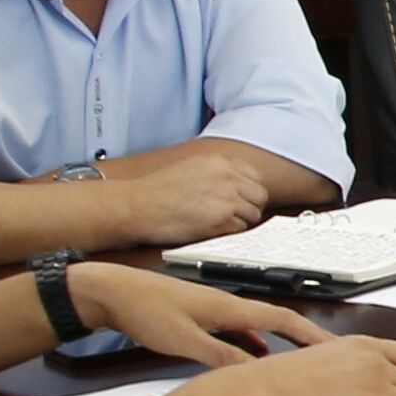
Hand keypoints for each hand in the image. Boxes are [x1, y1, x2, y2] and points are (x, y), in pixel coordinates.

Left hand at [77, 265, 334, 363]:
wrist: (111, 292)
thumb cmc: (144, 309)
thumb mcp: (184, 339)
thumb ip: (221, 356)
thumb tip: (255, 372)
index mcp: (229, 308)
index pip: (282, 320)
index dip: (311, 335)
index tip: (335, 348)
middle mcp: (227, 306)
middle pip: (277, 322)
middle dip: (304, 339)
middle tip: (327, 355)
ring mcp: (215, 311)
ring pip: (258, 328)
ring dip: (279, 344)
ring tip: (297, 363)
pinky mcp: (201, 318)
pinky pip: (238, 332)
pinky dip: (253, 345)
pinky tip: (253, 357)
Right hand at [94, 142, 289, 249]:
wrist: (136, 206)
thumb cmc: (156, 191)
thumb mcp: (189, 168)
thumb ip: (215, 173)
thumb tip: (236, 185)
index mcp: (219, 162)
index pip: (254, 176)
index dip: (248, 191)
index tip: (241, 200)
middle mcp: (227, 177)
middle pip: (259, 196)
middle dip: (249, 207)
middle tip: (232, 216)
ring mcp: (227, 198)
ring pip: (253, 215)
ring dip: (239, 222)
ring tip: (217, 224)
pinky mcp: (221, 220)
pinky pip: (240, 230)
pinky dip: (229, 233)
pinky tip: (210, 231)